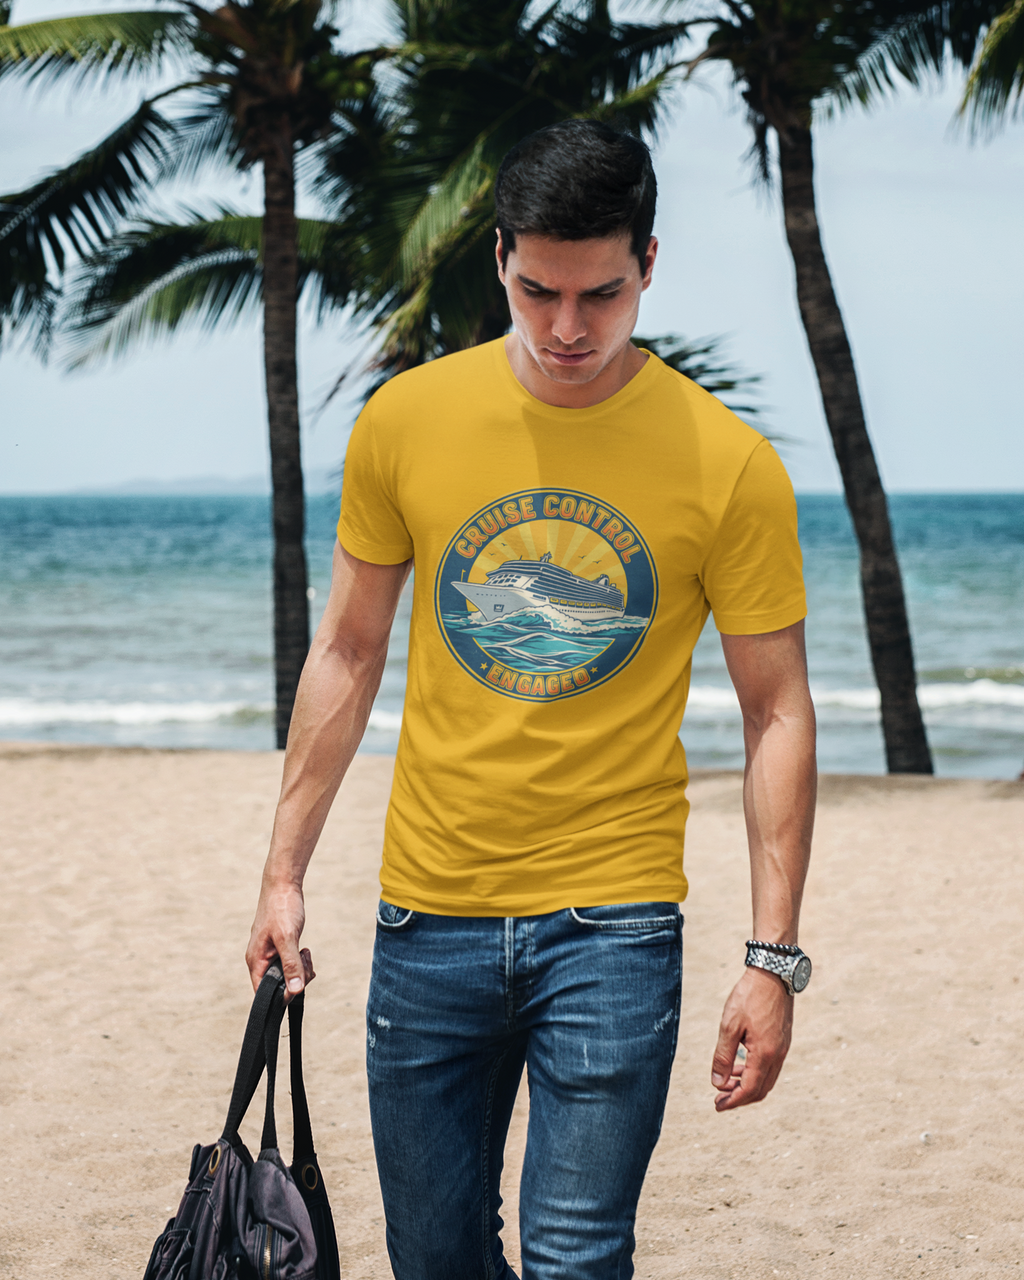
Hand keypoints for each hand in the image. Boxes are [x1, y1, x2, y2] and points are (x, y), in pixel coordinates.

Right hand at [245, 879, 315, 1001]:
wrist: (283, 885)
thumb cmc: (281, 908)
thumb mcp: (287, 937)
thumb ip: (290, 964)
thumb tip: (295, 990)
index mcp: (256, 960)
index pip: (263, 993)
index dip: (282, 995)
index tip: (299, 984)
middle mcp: (260, 960)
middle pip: (278, 986)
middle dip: (296, 979)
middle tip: (305, 961)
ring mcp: (269, 953)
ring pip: (286, 974)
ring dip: (300, 969)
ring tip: (304, 953)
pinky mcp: (278, 947)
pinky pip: (289, 964)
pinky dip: (299, 961)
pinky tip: (304, 950)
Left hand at [711, 965, 792, 1110]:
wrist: (772, 973)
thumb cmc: (749, 997)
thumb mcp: (729, 1026)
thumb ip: (723, 1057)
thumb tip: (718, 1083)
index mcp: (764, 1054)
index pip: (749, 1090)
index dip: (733, 1101)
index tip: (717, 1106)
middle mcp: (778, 1055)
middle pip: (761, 1089)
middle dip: (740, 1097)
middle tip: (720, 1098)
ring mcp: (783, 1047)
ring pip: (767, 1078)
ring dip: (747, 1084)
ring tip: (726, 1080)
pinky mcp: (783, 1039)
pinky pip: (770, 1066)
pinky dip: (755, 1072)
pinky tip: (741, 1063)